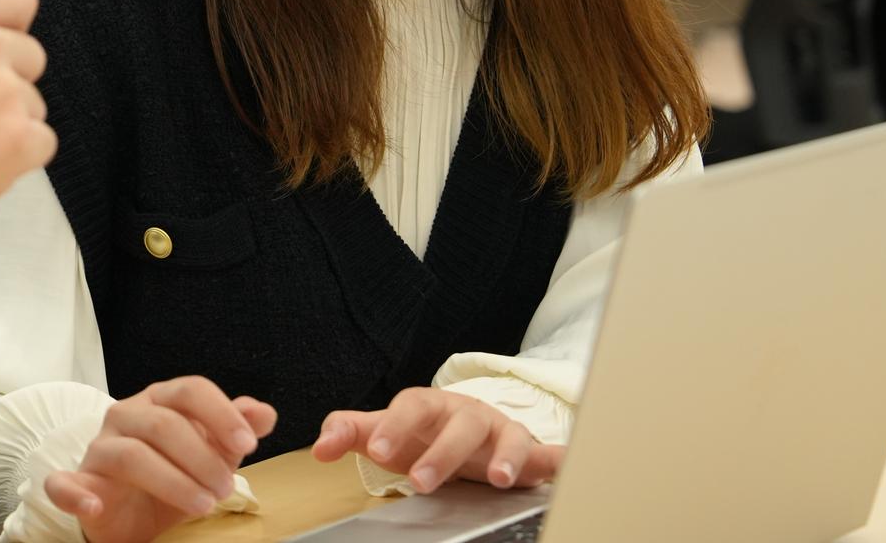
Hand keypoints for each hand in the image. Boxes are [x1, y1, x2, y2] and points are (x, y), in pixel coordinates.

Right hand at [42, 377, 276, 542]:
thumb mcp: (210, 453)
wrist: (129, 514)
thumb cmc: (171, 474)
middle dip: (202, 458)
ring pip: (129, 454)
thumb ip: (234, 429)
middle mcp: (125, 416)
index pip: (190, 390)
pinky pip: (62, 483)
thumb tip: (264, 413)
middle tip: (225, 489)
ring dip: (171, 481)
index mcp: (159, 402)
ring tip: (202, 505)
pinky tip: (94, 505)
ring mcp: (98, 449)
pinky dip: (74, 493)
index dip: (220, 414)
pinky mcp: (77, 483)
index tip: (247, 445)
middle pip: (163, 423)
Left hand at [311, 389, 563, 493]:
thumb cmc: (419, 431)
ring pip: (508, 435)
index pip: (411, 406)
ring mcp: (500, 430)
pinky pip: (548, 454)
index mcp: (429, 405)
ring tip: (497, 479)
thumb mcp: (383, 431)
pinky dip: (558, 460)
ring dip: (505, 455)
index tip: (379, 452)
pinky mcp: (528, 451)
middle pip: (459, 423)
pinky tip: (566, 468)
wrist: (461, 431)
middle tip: (421, 481)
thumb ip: (348, 433)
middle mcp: (467, 413)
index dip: (395, 426)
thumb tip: (319, 447)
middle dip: (442, 452)